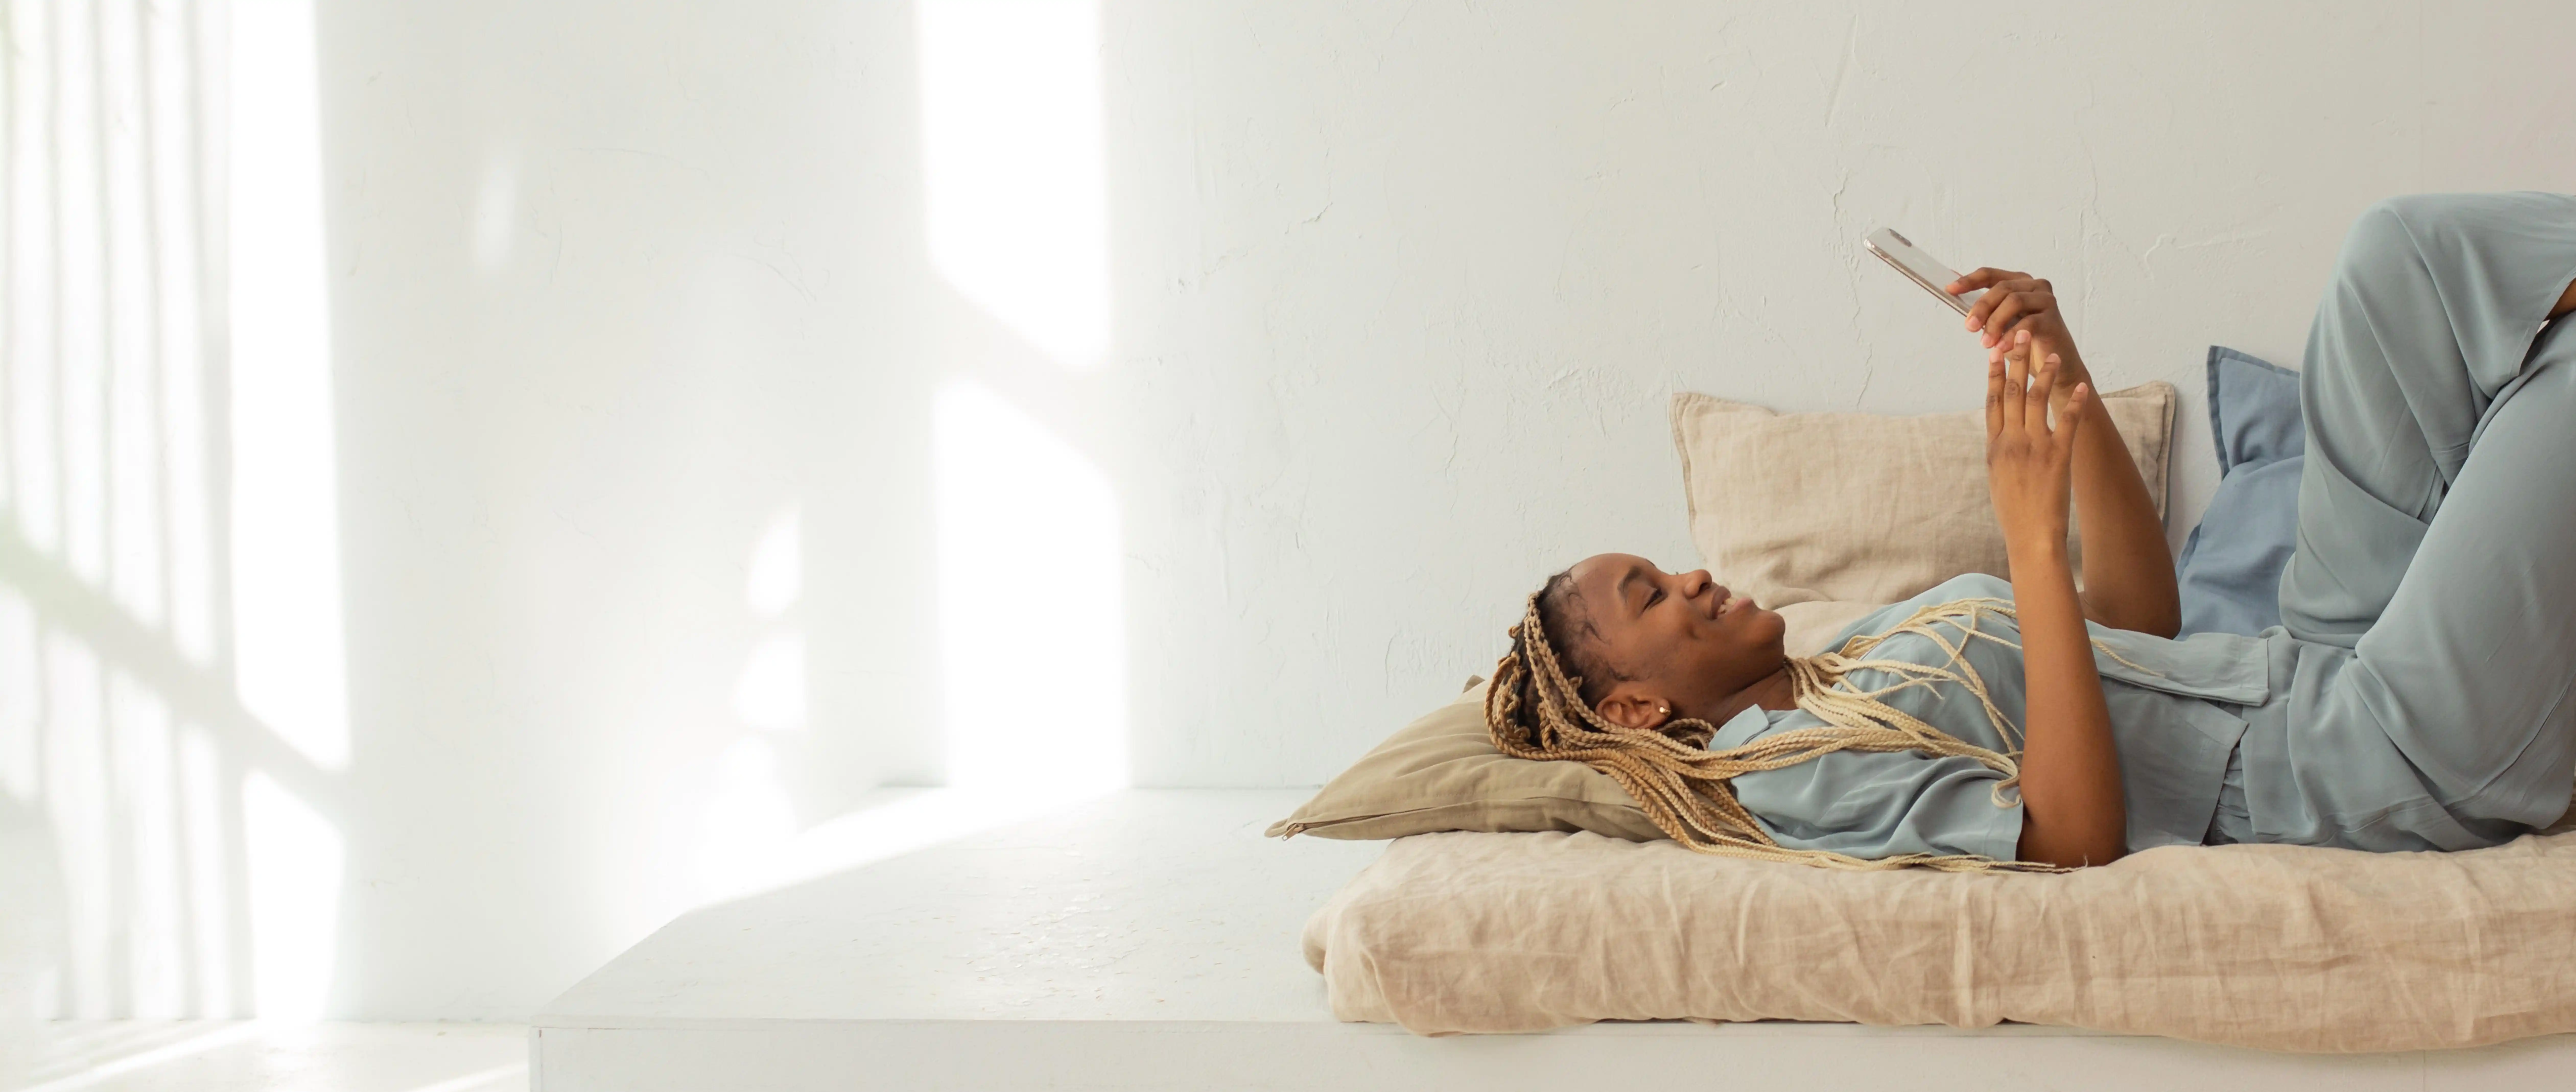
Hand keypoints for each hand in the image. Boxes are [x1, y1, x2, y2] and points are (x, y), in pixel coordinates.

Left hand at [1949, 267, 2089, 398]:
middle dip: (1982, 307)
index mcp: (2018, 283)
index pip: (1990, 274)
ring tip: (1985, 343)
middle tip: (1969, 327)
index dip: (1969, 281)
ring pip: (2014, 301)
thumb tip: (1952, 286)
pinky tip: (2000, 348)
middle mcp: (2034, 286)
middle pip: (2001, 288)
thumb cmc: (2024, 343)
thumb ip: (1982, 307)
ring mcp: (2046, 300)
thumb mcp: (1998, 323)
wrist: (2053, 367)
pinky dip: (2011, 336)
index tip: (1949, 290)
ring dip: (1995, 322)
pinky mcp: (2053, 319)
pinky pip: (2028, 323)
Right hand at [1985, 329, 2088, 551]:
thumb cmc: (2013, 511)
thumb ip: (1999, 450)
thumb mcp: (1997, 477)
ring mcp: (2034, 448)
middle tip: (2019, 335)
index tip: (1994, 352)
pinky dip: (2073, 403)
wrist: (2030, 536)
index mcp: (1994, 447)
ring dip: (2044, 374)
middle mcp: (2011, 442)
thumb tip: (2000, 429)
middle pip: (2011, 393)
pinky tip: (2081, 387)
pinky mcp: (2058, 456)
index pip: (1991, 402)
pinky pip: (2066, 422)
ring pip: (2036, 401)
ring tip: (2052, 354)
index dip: (1992, 375)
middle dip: (2015, 361)